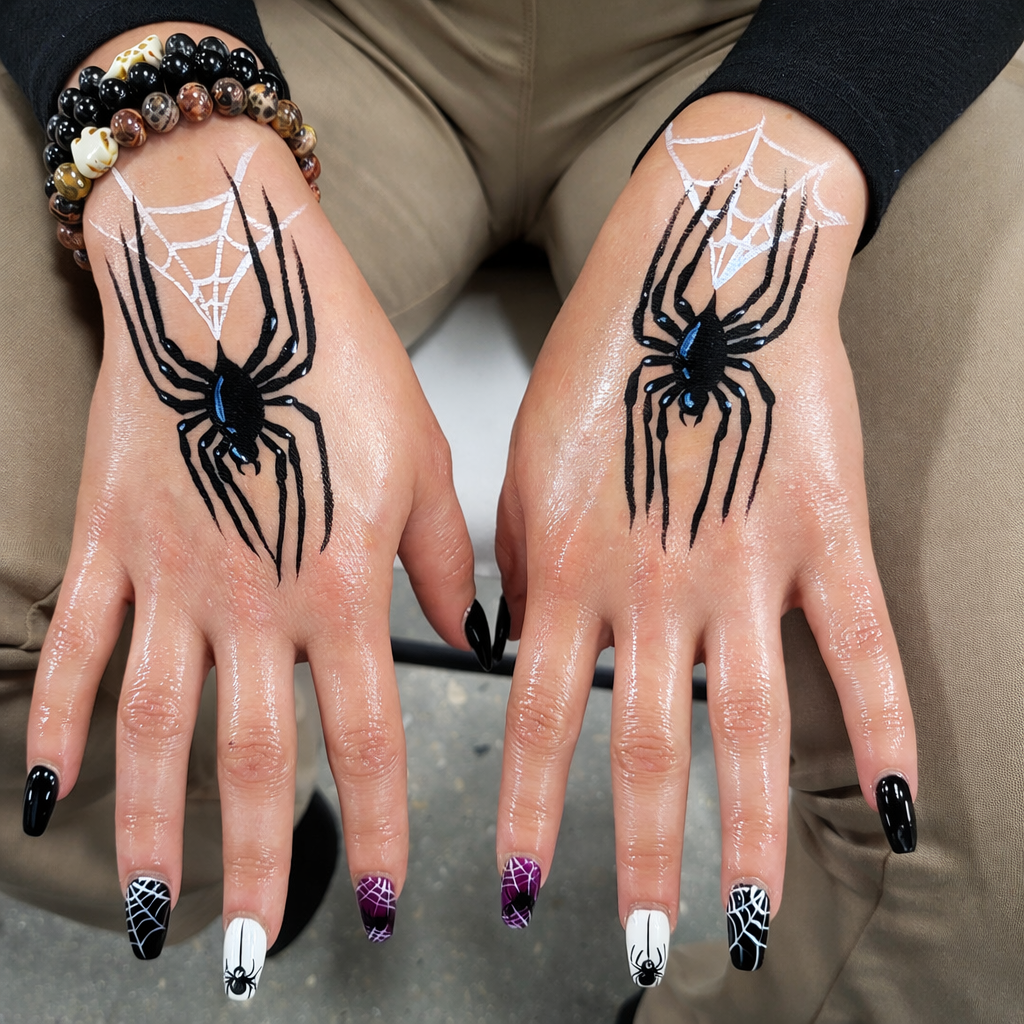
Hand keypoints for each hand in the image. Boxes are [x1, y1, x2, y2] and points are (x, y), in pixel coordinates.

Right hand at [26, 76, 483, 967]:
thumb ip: (446, 558)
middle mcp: (252, 597)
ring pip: (158, 731)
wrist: (229, 276)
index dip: (376, 827)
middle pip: (253, 760)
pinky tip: (48, 796)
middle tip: (244, 954)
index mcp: (341, 580)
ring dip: (154, 830)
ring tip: (154, 911)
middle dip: (253, 865)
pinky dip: (61, 728)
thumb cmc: (336, 354)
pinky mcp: (113, 544)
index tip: (377, 901)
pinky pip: (83, 653)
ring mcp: (171, 576)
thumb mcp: (422, 454)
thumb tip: (474, 635)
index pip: (367, 736)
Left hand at [494, 94, 916, 975]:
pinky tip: (896, 801)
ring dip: (748, 831)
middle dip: (640, 858)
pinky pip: (860, 650)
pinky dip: (885, 729)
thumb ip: (514, 560)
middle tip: (642, 944)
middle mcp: (653, 580)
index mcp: (565, 562)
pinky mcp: (825, 533)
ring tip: (748, 914)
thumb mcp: (521, 458)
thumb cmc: (605, 357)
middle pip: (646, 748)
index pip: (534, 718)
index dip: (525, 813)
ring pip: (751, 725)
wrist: (702, 272)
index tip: (516, 885)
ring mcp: (745, 563)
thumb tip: (507, 636)